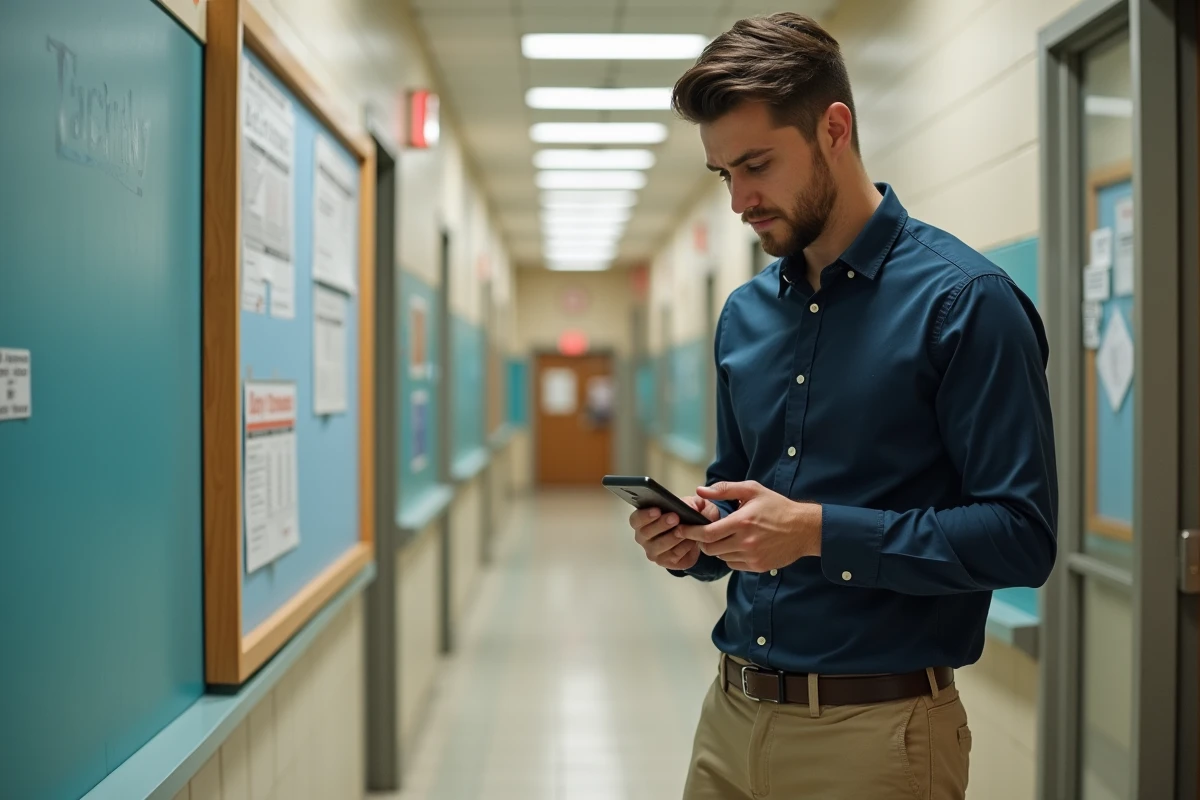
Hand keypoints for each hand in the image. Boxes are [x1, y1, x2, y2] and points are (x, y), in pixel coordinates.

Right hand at [629, 496, 720, 570]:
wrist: (695, 535)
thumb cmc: (684, 516)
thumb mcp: (687, 504)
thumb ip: (687, 503)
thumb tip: (686, 507)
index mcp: (642, 522)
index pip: (635, 519)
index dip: (644, 515)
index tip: (657, 510)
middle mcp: (644, 538)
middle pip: (646, 533)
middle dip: (661, 525)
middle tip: (675, 518)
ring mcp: (653, 552)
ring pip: (660, 546)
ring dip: (673, 537)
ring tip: (685, 530)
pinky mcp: (666, 562)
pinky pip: (673, 556)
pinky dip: (683, 547)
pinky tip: (691, 541)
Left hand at [676, 481, 820, 572]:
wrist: (804, 529)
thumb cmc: (777, 506)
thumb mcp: (752, 490)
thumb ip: (725, 490)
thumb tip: (700, 491)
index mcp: (742, 522)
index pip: (707, 533)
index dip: (691, 532)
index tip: (682, 529)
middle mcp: (746, 542)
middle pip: (710, 548)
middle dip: (702, 541)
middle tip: (703, 533)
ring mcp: (752, 556)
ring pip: (721, 557)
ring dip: (718, 548)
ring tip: (725, 536)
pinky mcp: (758, 566)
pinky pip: (733, 565)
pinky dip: (730, 556)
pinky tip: (738, 545)